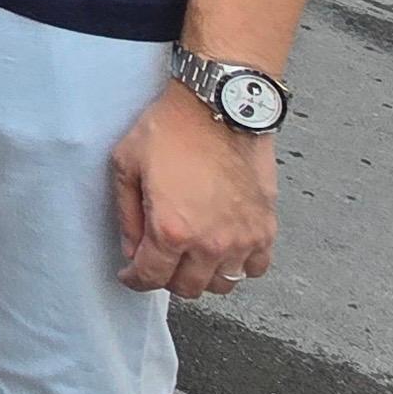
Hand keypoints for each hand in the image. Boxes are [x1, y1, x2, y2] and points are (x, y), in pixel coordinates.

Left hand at [111, 83, 277, 297]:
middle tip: (158, 260)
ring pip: (222, 283)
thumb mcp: (126, 165)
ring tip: (191, 255)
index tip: (130, 274)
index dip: (134, 279)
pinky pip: (256, 267)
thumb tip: (132, 249)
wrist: (219, 106)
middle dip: (166, 277)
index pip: (151, 277)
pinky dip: (240, 265)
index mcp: (171, 229)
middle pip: (187, 287)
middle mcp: (210, 243)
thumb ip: (127, 215)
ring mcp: (243, 238)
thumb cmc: (171, 129)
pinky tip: (224, 249)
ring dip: (203, 275)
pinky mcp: (266, 227)